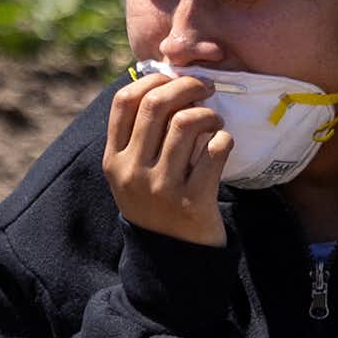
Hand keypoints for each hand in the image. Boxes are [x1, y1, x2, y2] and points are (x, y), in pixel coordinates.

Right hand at [104, 72, 229, 247]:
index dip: (152, 80)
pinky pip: (214, 152)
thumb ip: (142, 136)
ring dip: (208, 114)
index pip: (124, 102)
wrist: (173, 259)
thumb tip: (165, 82)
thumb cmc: (159, 204)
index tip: (174, 78)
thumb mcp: (135, 174)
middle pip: (156, 106)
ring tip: (215, 121)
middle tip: (206, 88)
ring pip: (186, 124)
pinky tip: (224, 143)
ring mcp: (161, 188)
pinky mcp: (193, 203)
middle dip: (186, 86)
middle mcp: (132, 172)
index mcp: (114, 160)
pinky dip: (224, 140)